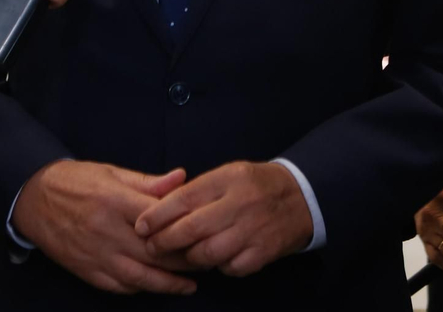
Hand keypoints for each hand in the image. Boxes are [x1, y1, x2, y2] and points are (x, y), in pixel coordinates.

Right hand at [13, 160, 196, 294]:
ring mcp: (96, 254)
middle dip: (183, 261)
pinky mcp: (86, 270)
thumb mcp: (112, 172)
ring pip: (139, 276)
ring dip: (167, 283)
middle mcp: (107, 230)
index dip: (185, 229)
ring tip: (188, 285)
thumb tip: (182, 178)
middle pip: (154, 252)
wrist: (33, 198)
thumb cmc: (76, 181)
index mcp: (116, 201)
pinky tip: (155, 286)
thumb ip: (148, 181)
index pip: (160, 220)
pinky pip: (118, 286)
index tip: (205, 233)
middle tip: (206, 261)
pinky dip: (139, 288)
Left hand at [134, 161, 312, 276]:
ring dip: (189, 257)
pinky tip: (215, 260)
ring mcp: (252, 231)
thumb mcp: (228, 174)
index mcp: (227, 179)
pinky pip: (230, 268)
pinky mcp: (263, 253)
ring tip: (181, 255)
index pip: (184, 198)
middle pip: (191, 229)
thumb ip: (198, 189)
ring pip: (208, 253)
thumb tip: (160, 208)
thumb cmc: (255, 185)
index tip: (141, 226)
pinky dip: (218, 267)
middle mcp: (239, 204)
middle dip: (165, 241)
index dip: (157, 215)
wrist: (302, 197)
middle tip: (152, 247)